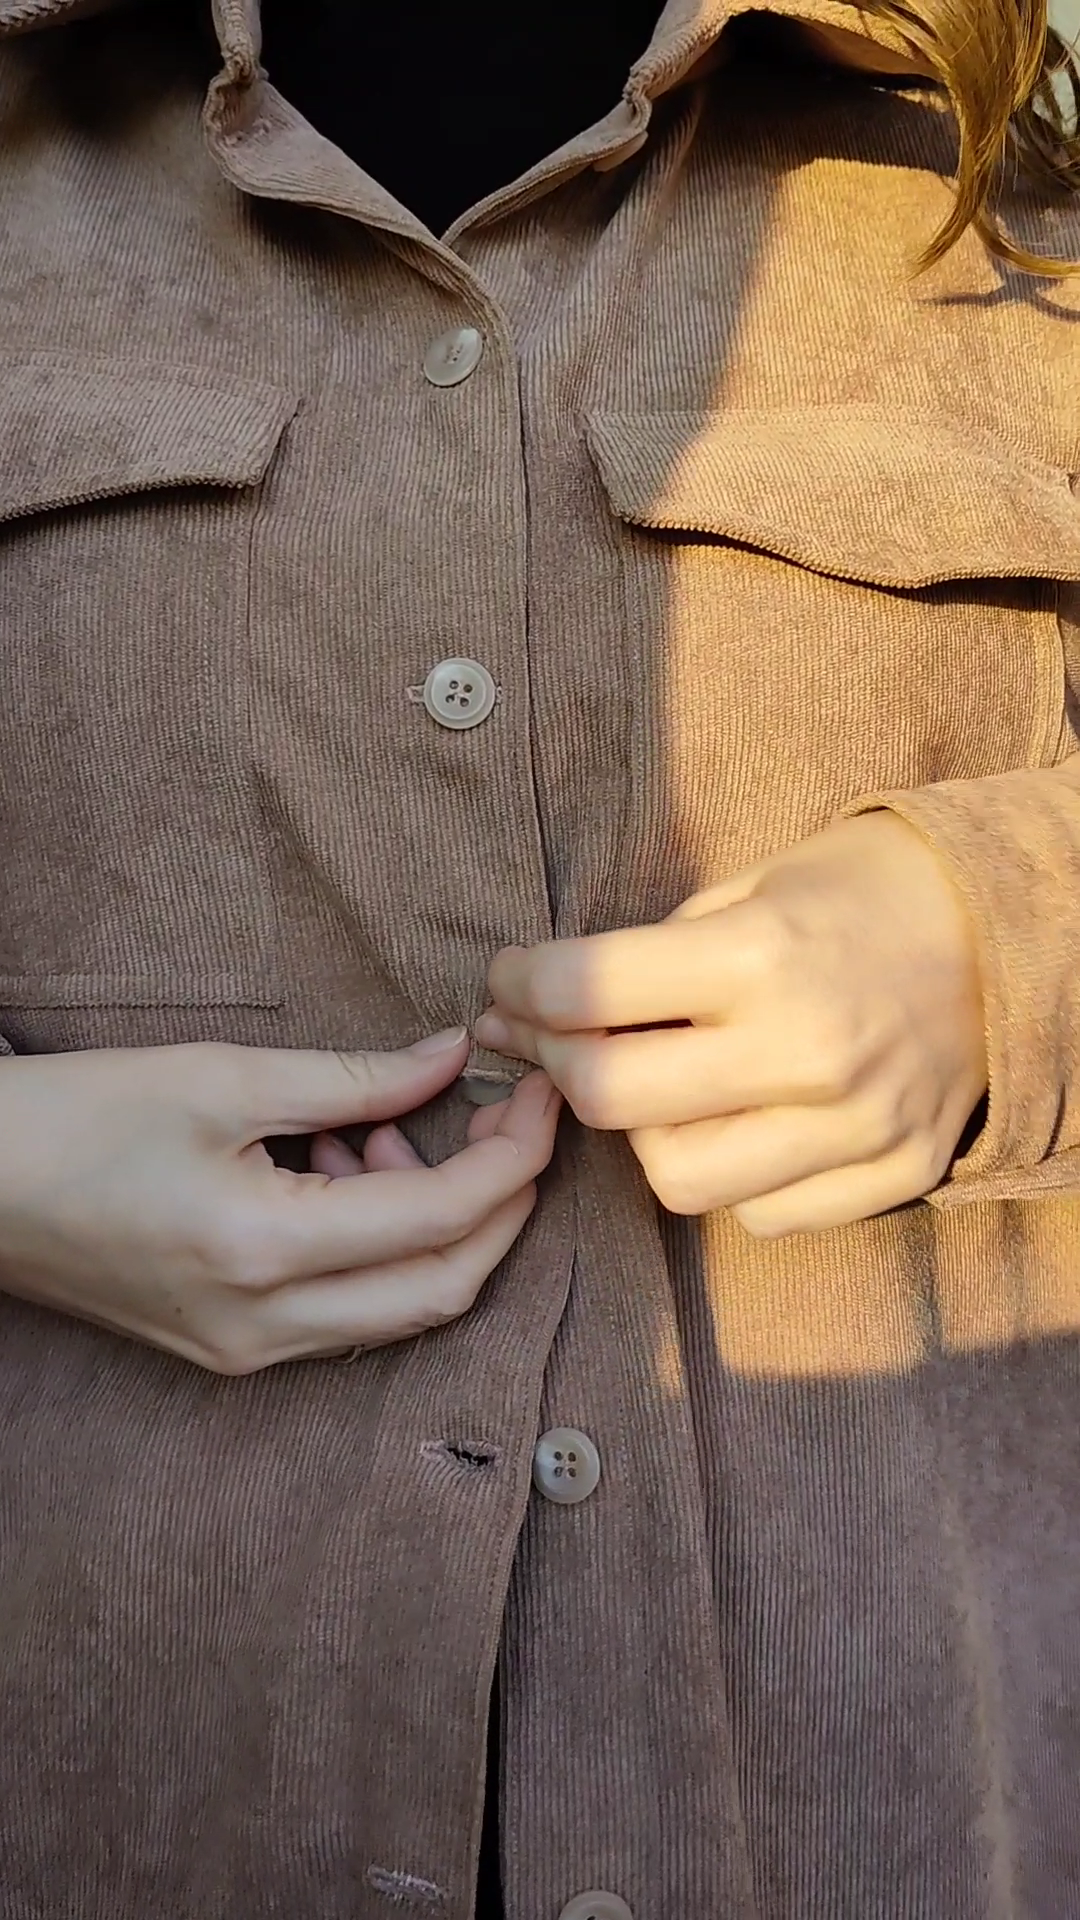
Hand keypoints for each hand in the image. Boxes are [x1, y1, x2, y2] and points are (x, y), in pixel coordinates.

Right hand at [0, 1033, 558, 1370]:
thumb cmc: (78, 1119)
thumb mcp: (220, 1078)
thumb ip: (354, 1079)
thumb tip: (451, 1060)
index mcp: (263, 1253)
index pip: (443, 1220)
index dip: (513, 1156)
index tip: (540, 1093)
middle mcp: (264, 1327)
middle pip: (444, 1289)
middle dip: (500, 1204)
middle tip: (509, 1121)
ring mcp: (246, 1351)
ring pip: (398, 1307)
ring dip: (431, 1222)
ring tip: (383, 1134)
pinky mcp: (229, 1349)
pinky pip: (345, 1309)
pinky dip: (376, 1244)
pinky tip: (341, 1168)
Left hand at [475, 814, 986, 1236]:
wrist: (1013, 933)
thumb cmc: (869, 890)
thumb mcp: (757, 882)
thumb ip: (661, 951)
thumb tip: (560, 1002)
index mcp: (762, 957)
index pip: (587, 990)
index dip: (520, 983)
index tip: (509, 979)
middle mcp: (804, 1052)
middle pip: (610, 1099)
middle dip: (553, 1063)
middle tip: (546, 1036)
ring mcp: (854, 1127)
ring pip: (677, 1179)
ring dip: (641, 1134)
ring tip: (654, 1088)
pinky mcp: (892, 1173)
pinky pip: (761, 1214)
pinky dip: (730, 1176)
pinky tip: (735, 1123)